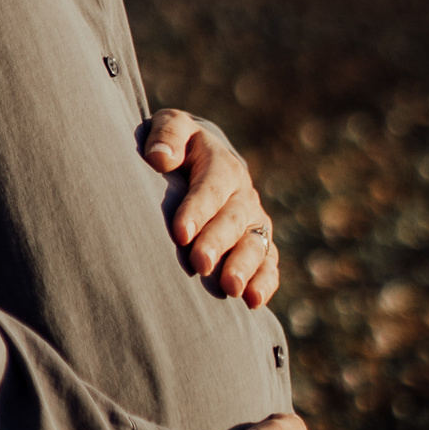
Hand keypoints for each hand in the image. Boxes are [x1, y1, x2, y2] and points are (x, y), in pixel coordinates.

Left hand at [140, 109, 279, 307]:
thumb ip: (166, 135)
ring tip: (230, 288)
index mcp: (221, 164)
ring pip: (255, 245)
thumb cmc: (177, 147)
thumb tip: (160, 158)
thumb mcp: (170, 128)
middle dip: (217, 243)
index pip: (212, 187)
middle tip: (199, 264)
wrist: (201, 160)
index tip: (180, 232)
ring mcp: (253, 221)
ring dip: (243, 267)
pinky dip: (264, 283)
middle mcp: (242, 194)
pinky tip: (252, 301)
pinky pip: (268, 264)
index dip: (197, 209)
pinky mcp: (258, 244)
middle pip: (233, 220)